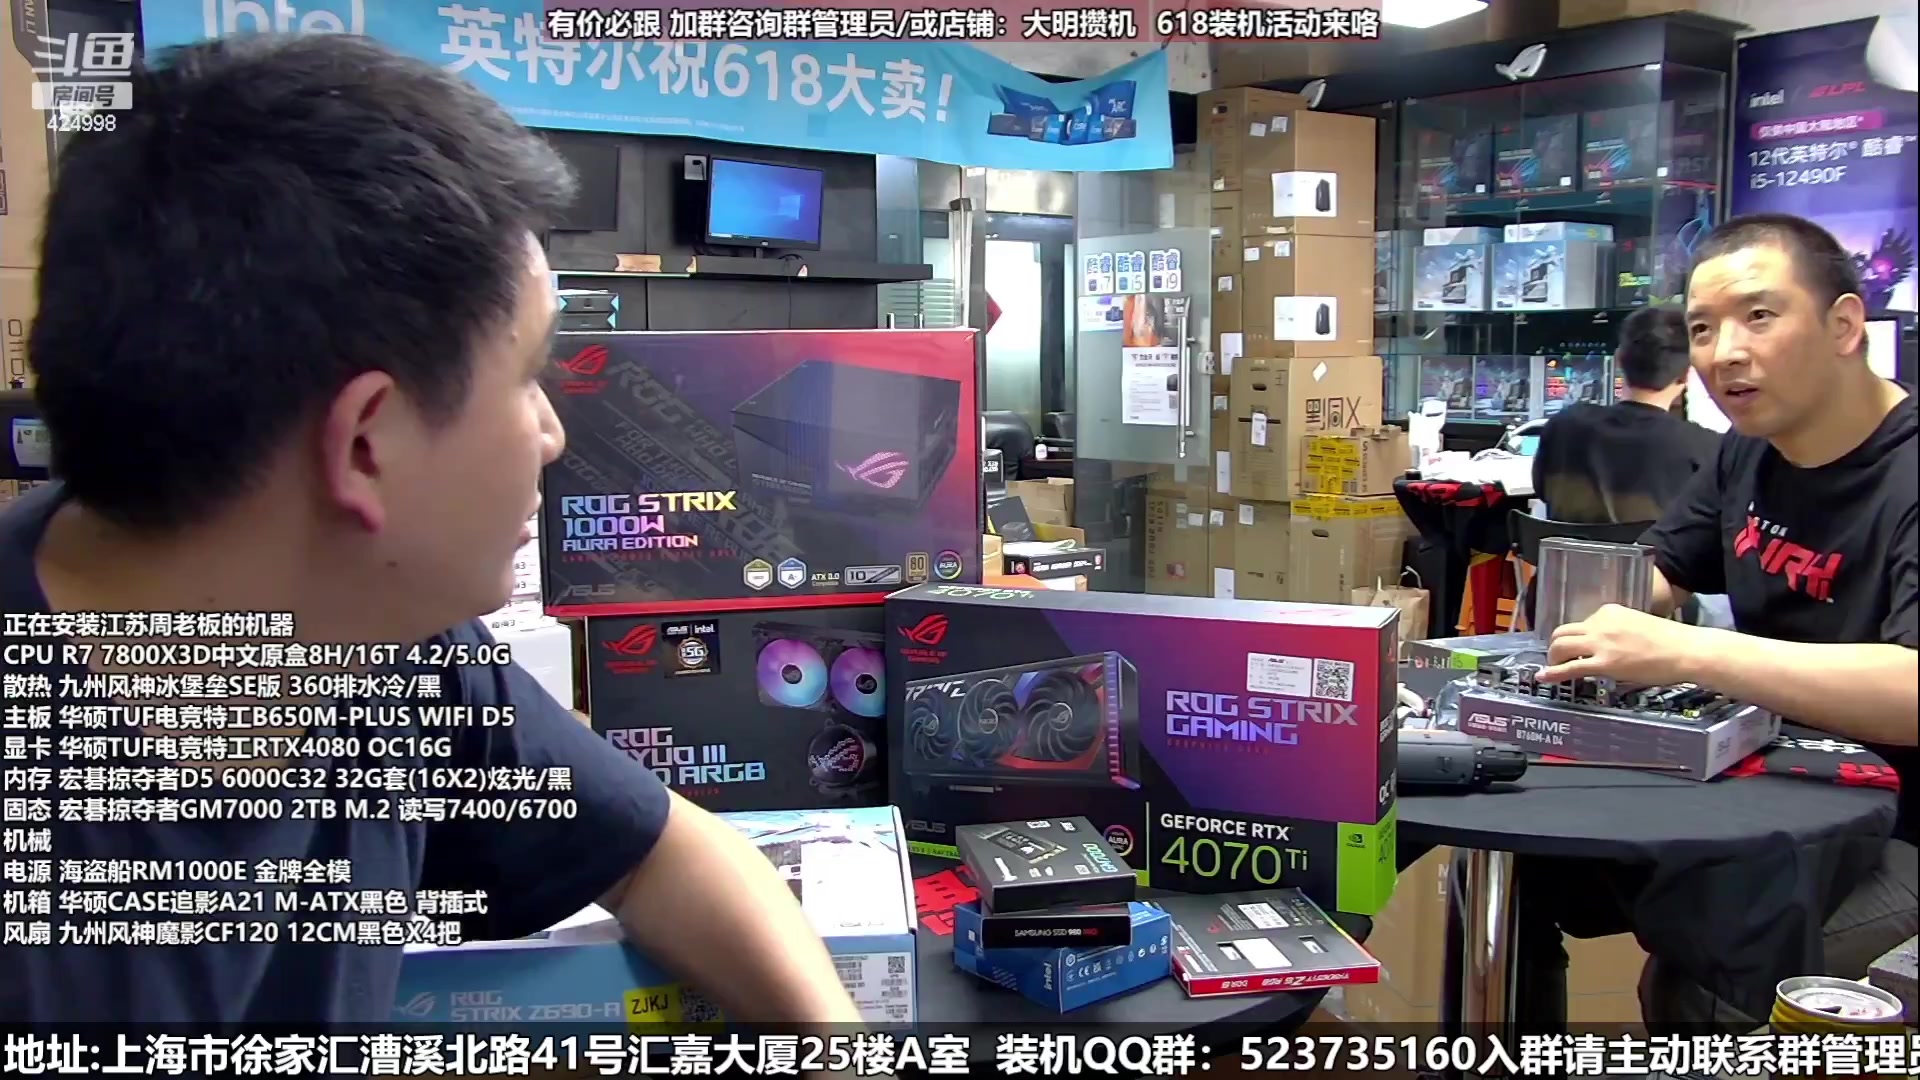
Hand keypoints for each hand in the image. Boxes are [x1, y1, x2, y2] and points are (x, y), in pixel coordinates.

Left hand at [1537, 604, 1704, 685]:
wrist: (1685, 650)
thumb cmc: (1669, 641)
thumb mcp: (1636, 625)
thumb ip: (1616, 631)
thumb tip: (1606, 646)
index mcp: (1608, 612)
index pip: (1581, 623)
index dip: (1575, 638)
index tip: (1576, 648)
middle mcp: (1599, 623)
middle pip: (1562, 632)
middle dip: (1556, 646)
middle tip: (1558, 659)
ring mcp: (1600, 643)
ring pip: (1560, 646)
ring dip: (1552, 658)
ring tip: (1553, 668)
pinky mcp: (1603, 663)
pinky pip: (1569, 667)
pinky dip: (1552, 672)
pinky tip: (1544, 677)